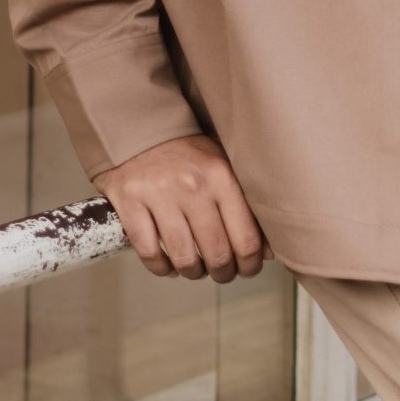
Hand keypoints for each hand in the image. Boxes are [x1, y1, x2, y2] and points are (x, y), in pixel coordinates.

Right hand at [90, 133, 273, 281]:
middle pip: (217, 254)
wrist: (141, 127)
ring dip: (194, 273)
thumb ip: (247, 206)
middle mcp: (192, 186)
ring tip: (196, 269)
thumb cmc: (187, 154)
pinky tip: (169, 265)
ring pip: (185, 259)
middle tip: (223, 272)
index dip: (251, 264)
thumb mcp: (223, 168)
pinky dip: (162, 268)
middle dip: (224, 273)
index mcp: (221, 176)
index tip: (247, 268)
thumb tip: (269, 251)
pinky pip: (150, 254)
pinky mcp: (130, 202)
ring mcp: (159, 195)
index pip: (246, 238)